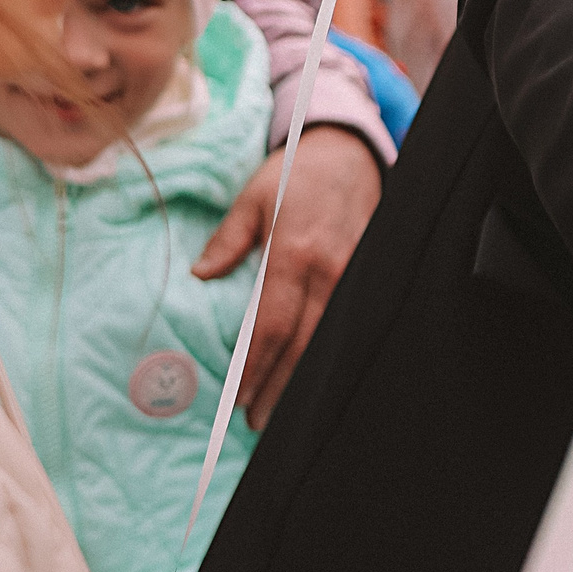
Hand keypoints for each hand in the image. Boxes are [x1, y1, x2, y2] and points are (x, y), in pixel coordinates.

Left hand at [194, 125, 382, 428]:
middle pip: (304, 343)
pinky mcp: (370, 272)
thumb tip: (201, 275)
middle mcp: (330, 268)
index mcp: (294, 253)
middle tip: (257, 420)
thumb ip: (227, 240)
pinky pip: (349, 322)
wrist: (348, 150)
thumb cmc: (295, 173)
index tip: (237, 397)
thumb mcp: (251, 197)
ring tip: (284, 409)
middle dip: (279, 387)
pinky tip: (318, 373)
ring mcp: (356, 273)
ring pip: (331, 340)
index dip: (255, 367)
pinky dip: (331, 352)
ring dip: (306, 378)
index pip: (271, 326)